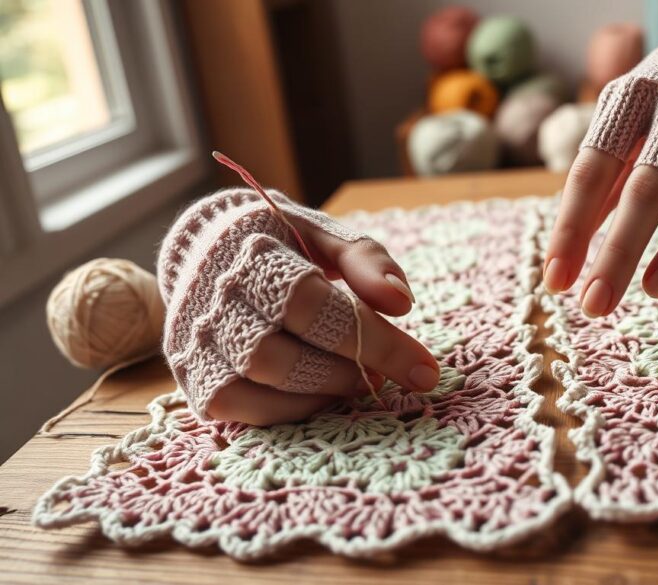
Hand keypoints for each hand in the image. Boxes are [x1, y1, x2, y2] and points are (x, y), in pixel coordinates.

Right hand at [158, 188, 439, 425]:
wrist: (203, 249)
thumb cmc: (280, 242)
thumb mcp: (324, 234)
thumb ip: (366, 259)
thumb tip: (402, 302)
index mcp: (251, 250)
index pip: (313, 305)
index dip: (373, 340)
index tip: (425, 369)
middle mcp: (213, 297)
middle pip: (282, 354)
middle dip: (350, 370)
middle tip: (386, 374)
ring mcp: (195, 338)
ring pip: (259, 384)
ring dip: (321, 391)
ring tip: (355, 380)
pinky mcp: (192, 372)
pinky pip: (237, 408)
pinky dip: (287, 410)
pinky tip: (320, 394)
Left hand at [542, 0, 657, 316]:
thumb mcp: (638, 124)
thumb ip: (610, 179)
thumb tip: (572, 241)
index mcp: (623, 101)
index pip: (587, 170)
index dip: (569, 228)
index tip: (553, 279)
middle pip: (622, 185)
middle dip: (600, 250)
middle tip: (585, 306)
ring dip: (630, 252)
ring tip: (609, 301)